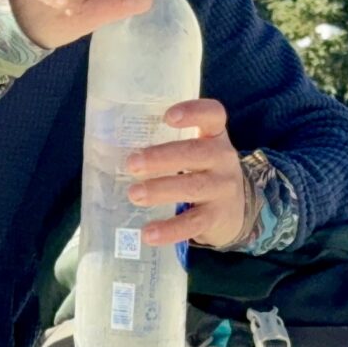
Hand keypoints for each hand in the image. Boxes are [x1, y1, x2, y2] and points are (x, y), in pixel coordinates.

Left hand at [124, 98, 254, 248]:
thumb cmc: (202, 172)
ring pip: (193, 187)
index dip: (193, 112)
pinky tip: (149, 234)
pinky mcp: (217, 217)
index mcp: (214, 136)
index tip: (167, 116)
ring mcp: (222, 189)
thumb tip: (110, 149)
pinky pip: (193, 223)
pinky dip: (170, 229)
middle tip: (132, 164)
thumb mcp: (195, 153)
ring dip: (161, 190)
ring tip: (134, 194)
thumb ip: (167, 146)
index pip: (213, 115)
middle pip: (196, 153)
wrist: (237, 210)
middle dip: (161, 158)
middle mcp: (223, 159)